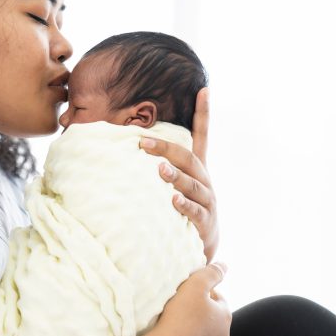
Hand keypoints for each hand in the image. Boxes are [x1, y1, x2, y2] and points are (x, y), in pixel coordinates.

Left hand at [140, 88, 218, 260]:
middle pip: (188, 158)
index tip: (204, 89)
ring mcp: (207, 201)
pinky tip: (172, 200)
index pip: (202, 135)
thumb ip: (160, 166)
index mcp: (197, 168)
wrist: (201, 246)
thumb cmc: (181, 209)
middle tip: (142, 143)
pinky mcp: (206, 222)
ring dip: (175, 176)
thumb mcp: (175, 184)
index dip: (204, 113)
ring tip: (160, 170)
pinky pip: (195, 211)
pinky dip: (184, 205)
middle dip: (166, 149)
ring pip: (193, 184)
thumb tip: (127, 146)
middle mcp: (204, 180)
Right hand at [153, 262, 230, 335]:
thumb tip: (225, 265)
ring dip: (196, 332)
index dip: (205, 293)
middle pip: (213, 320)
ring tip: (178, 327)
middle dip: (201, 314)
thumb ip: (212, 273)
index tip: (190, 292)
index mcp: (224, 316)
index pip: (219, 299)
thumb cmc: (181, 316)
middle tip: (182, 308)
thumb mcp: (196, 285)